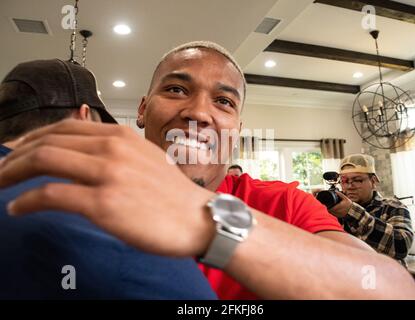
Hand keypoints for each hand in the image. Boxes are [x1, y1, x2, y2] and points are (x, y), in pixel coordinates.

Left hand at [0, 120, 214, 256]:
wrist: (198, 218)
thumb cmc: (174, 194)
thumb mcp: (145, 158)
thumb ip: (115, 151)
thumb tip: (86, 154)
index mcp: (121, 136)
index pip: (65, 126)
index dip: (34, 137)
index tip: (18, 149)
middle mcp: (112, 148)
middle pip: (48, 141)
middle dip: (15, 156)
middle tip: (0, 169)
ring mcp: (108, 174)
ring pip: (44, 161)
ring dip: (11, 173)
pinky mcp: (104, 203)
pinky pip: (51, 196)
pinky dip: (27, 201)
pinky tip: (18, 208)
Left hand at [328, 191, 352, 217]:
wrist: (353, 210)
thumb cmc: (349, 204)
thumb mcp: (345, 198)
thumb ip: (340, 195)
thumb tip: (336, 191)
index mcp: (339, 206)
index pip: (331, 208)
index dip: (328, 206)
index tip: (327, 205)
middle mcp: (338, 211)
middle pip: (330, 211)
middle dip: (329, 208)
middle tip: (328, 206)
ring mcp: (339, 214)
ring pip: (332, 213)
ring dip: (331, 211)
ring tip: (330, 208)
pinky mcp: (340, 216)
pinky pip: (335, 215)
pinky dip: (333, 213)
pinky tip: (334, 211)